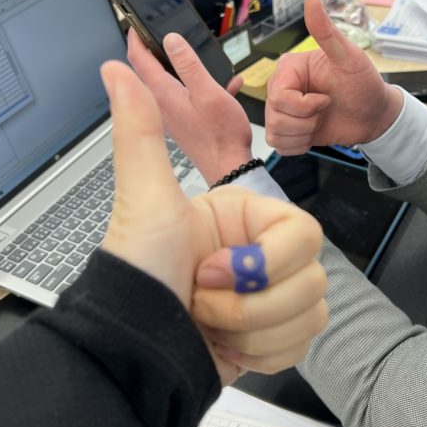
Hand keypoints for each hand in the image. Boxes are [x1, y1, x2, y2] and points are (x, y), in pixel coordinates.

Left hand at [100, 60, 327, 383]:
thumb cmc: (137, 275)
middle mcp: (260, 253)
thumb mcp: (144, 200)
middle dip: (252, 304)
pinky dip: (261, 354)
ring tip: (209, 324)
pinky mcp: (270, 336)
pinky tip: (224, 345)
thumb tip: (114, 72)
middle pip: (313, 278)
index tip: (209, 271)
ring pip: (311, 313)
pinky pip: (301, 344)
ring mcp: (268, 297)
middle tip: (201, 301)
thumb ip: (142, 131)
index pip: (302, 232)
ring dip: (253, 331)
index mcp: (244, 217)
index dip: (263, 262)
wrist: (129, 354)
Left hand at [127, 28, 251, 184]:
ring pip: (166, 80)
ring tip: (195, 54)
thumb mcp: (208, 92)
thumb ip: (189, 65)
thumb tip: (171, 40)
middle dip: (154, 47)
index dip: (135, 36)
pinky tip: (223, 84)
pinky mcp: (181, 119)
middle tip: (161, 32)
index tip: (136, 22)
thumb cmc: (221, 134)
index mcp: (163, 92)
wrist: (228, 165)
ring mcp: (169, 112)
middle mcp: (161, 102)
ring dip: (178, 65)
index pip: (138, 58)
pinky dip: (196, 84)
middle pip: (148, 68)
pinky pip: (183, 93)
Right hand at [265, 0, 403, 153]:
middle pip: (275, 116)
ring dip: (303, 134)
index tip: (326, 99)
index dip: (304, 106)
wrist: (374, 115)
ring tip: (321, 121)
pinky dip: (299, 145)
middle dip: (306, 121)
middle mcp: (282, 87)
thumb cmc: (364, 84)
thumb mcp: (349, 57)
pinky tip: (314, 133)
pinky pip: (279, 145)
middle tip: (326, 109)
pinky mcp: (289, 129)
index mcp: (290, 68)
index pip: (279, 96)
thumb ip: (326, 31)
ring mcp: (283, 109)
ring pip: (275, 132)